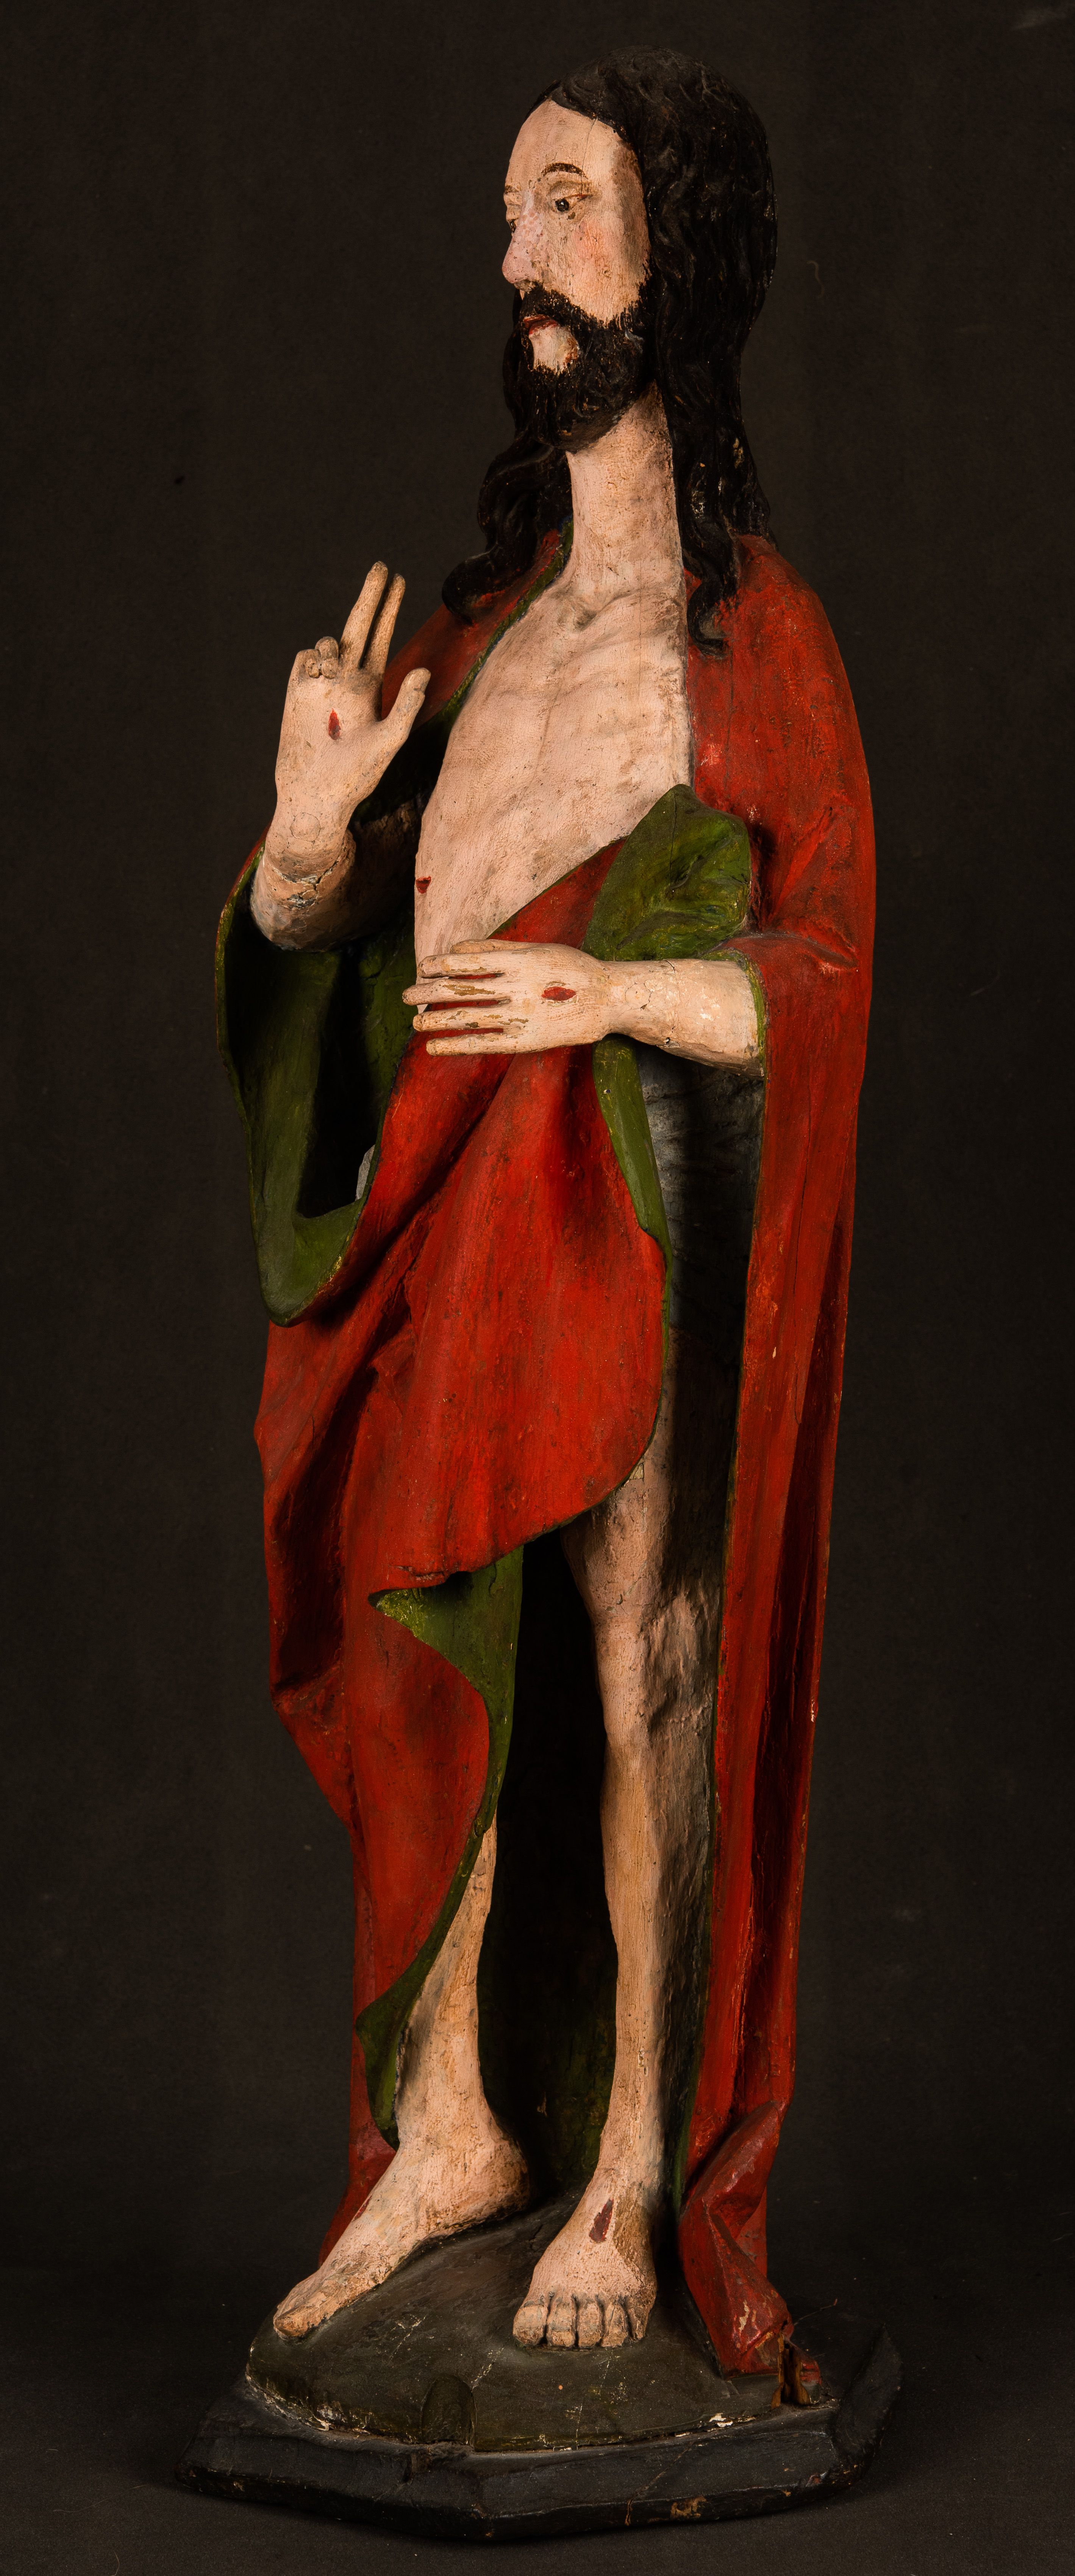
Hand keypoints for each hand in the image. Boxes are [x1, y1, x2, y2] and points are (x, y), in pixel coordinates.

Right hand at [264, 564, 429, 877]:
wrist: (313, 796)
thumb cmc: (356, 778)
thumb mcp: (389, 742)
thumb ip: (407, 706)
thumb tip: (423, 670)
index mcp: (370, 687)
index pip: (382, 638)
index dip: (390, 609)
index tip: (400, 579)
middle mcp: (346, 681)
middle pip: (357, 627)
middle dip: (370, 596)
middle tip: (381, 566)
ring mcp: (320, 684)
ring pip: (327, 643)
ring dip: (333, 648)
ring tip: (334, 671)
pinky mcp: (295, 692)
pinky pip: (304, 659)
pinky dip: (312, 661)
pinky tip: (316, 679)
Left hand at [403, 942, 616, 1053]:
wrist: (609, 999)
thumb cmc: (573, 968)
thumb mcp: (537, 948)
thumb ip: (496, 948)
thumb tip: (456, 949)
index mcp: (517, 959)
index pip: (466, 962)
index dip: (439, 965)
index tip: (422, 967)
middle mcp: (515, 987)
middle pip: (460, 989)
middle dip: (428, 993)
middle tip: (405, 996)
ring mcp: (520, 1015)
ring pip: (467, 1017)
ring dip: (436, 1020)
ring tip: (415, 1023)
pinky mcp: (526, 1040)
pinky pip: (483, 1044)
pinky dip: (455, 1045)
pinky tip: (434, 1048)